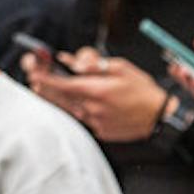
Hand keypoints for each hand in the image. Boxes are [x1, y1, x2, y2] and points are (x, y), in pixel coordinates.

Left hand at [27, 48, 168, 141]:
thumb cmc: (142, 89)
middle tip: (35, 81)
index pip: (62, 85)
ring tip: (50, 91)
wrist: (159, 116)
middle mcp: (92, 108)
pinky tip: (81, 104)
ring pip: (70, 109)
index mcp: (96, 90)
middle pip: (61, 99)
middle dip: (46, 89)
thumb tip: (71, 61)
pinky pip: (84, 119)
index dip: (46, 80)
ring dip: (59, 100)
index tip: (34, 75)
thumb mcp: (120, 67)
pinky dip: (79, 110)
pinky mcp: (101, 131)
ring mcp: (96, 122)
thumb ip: (94, 64)